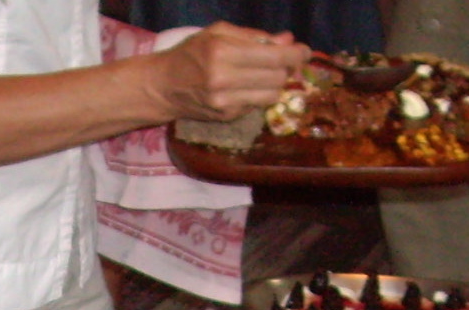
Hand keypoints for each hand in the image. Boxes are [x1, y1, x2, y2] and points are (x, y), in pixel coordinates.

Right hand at [152, 22, 308, 121]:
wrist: (163, 86)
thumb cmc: (191, 53)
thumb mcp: (219, 33)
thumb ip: (254, 36)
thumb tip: (287, 40)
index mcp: (223, 54)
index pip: (273, 57)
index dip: (295, 54)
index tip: (305, 52)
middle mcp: (225, 81)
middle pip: (277, 78)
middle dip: (286, 69)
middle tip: (285, 61)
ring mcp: (226, 103)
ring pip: (271, 96)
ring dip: (275, 84)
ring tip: (266, 74)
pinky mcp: (226, 117)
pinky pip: (256, 106)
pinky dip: (258, 95)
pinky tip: (246, 87)